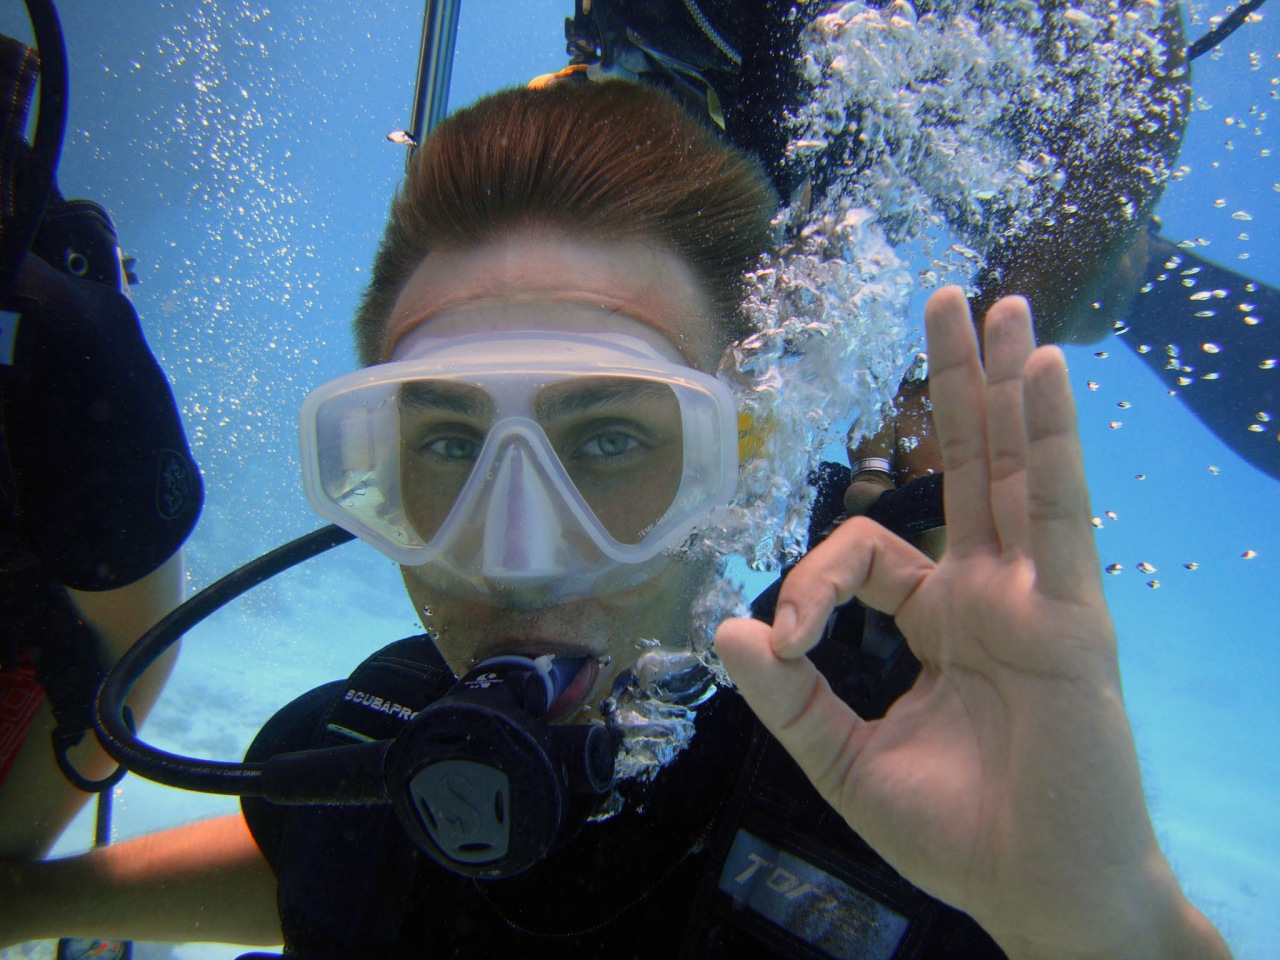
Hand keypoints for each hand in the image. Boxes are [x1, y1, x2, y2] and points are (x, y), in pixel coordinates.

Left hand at [715, 288, 1228, 958]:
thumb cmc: (954, 834)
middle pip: (965, 466)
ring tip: (996, 303)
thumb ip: (789, 698)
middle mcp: (990, 593)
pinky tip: (1040, 366)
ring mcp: (1035, 598)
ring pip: (1012, 470)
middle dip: (952, 384)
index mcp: (940, 621)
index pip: (868, 551)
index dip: (814, 580)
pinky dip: (1050, 438)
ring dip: (1003, 385)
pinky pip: (1058, 514)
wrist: (1037, 894)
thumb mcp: (844, 761)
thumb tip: (724, 627)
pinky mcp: (1072, 619)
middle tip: (942, 298)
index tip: (787, 642)